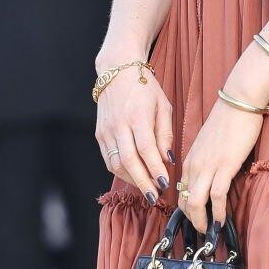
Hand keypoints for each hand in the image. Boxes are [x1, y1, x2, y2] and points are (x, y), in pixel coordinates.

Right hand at [95, 62, 174, 201]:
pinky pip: (109, 159)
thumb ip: (165, 134)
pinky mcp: (100, 134)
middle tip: (155, 197)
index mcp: (138, 117)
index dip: (155, 170)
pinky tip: (133, 176)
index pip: (146, 150)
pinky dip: (121, 172)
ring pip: (116, 164)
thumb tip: (168, 160)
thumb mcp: (163, 106)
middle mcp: (119, 125)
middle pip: (129, 162)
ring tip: (146, 188)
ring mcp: (107, 130)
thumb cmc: (145, 88)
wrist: (117, 71)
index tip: (165, 184)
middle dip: (143, 183)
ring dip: (132, 180)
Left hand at [177, 97, 266, 231]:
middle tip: (201, 232)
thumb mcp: (209, 144)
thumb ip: (206, 161)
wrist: (238, 102)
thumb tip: (211, 176)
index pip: (181, 191)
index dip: (186, 210)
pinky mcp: (224, 166)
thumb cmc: (228, 121)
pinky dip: (217, 212)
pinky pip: (216, 196)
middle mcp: (194, 164)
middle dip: (192, 220)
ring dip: (201, 221)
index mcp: (189, 159)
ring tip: (209, 232)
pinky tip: (220, 221)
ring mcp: (208, 166)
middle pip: (185, 200)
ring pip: (196, 201)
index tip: (195, 221)